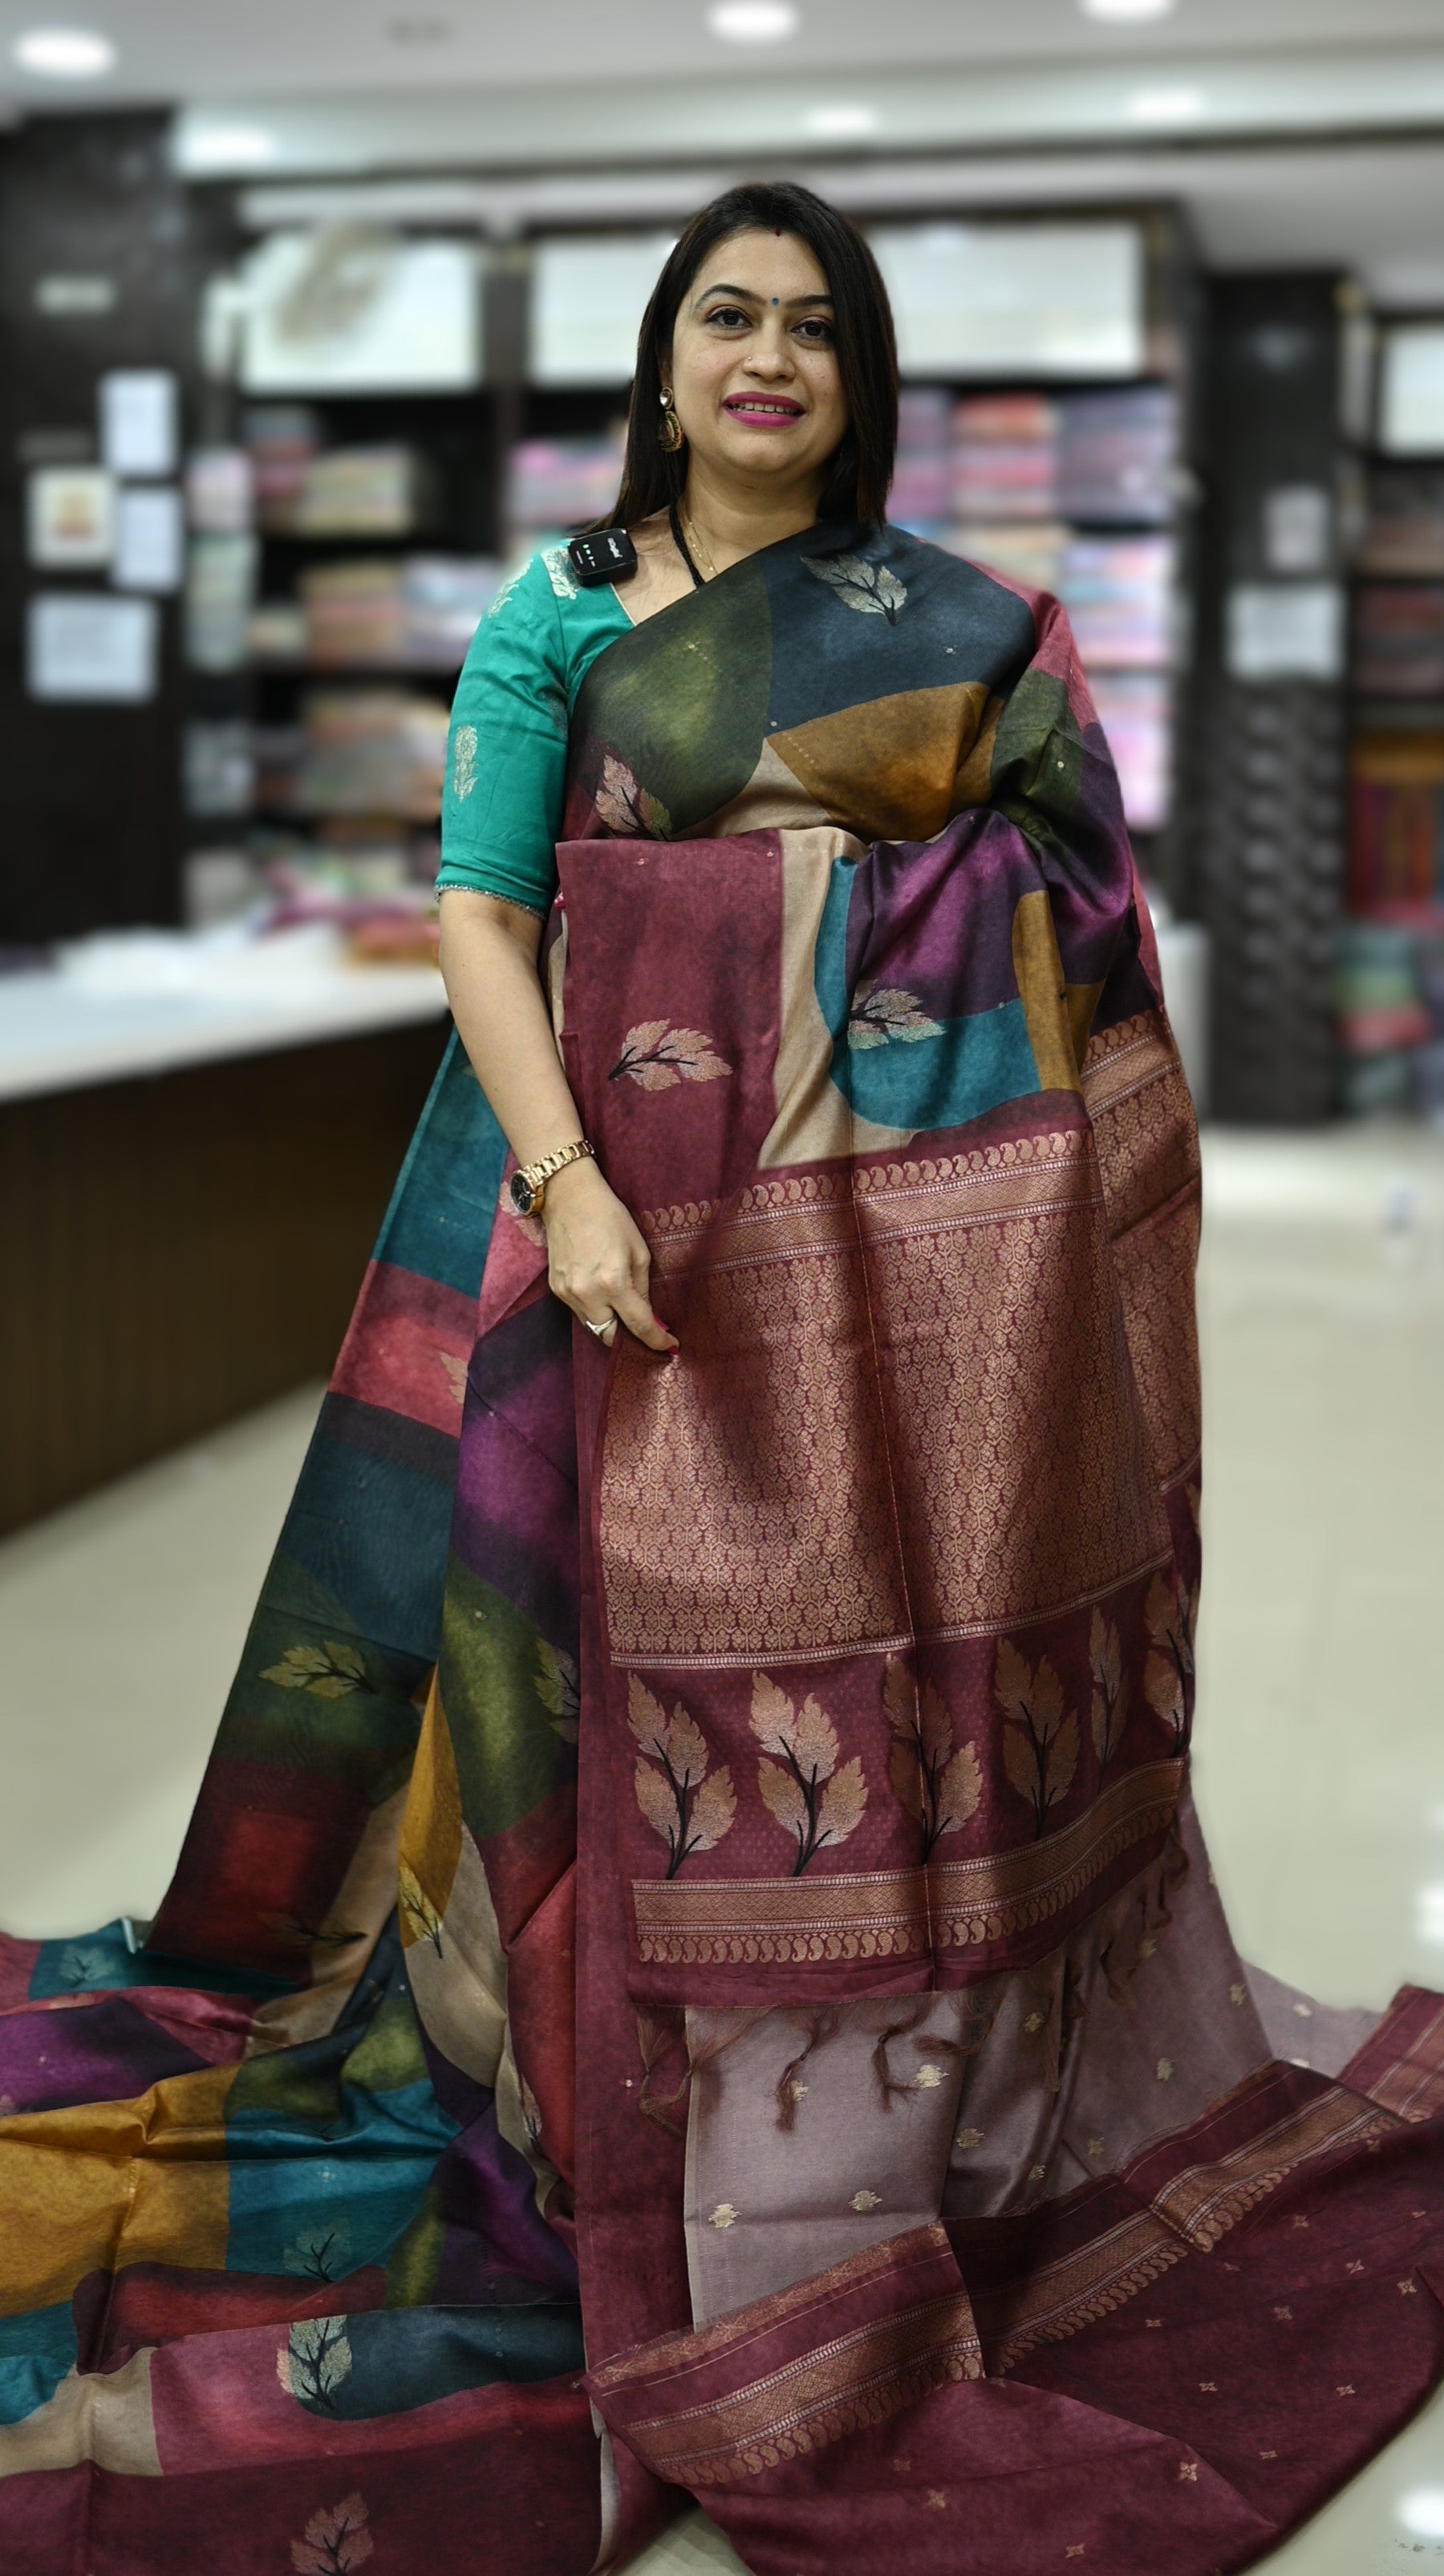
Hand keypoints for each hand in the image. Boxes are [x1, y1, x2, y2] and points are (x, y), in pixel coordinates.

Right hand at [541, 1159, 677, 1352]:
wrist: (568, 1198)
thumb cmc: (610, 1218)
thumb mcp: (639, 1250)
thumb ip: (644, 1288)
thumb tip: (650, 1317)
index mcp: (613, 1282)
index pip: (638, 1325)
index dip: (657, 1339)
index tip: (670, 1346)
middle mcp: (587, 1293)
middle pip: (610, 1337)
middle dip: (628, 1338)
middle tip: (643, 1329)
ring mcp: (567, 1293)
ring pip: (592, 1327)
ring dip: (610, 1324)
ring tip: (622, 1309)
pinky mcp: (556, 1288)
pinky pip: (579, 1311)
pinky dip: (594, 1310)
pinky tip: (602, 1293)